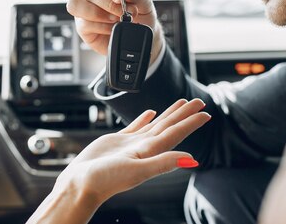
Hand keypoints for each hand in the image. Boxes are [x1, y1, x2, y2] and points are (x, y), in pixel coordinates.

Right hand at [54, 99, 210, 206]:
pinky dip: (144, 119)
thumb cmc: (105, 180)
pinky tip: (151, 112)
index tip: (205, 113)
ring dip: (168, 114)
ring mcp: (131, 145)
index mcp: (150, 153)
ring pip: (155, 125)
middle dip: (184, 114)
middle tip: (198, 102)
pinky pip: (135, 127)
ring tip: (180, 104)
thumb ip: (163, 163)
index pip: (175, 134)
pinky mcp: (117, 141)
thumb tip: (191, 159)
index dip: (190, 124)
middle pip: (169, 127)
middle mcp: (144, 148)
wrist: (80, 184)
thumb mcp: (137, 171)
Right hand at [67, 0, 163, 63]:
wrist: (139, 35)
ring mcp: (84, 9)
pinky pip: (84, 24)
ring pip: (77, 5)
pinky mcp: (82, 26)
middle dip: (108, 4)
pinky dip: (101, 27)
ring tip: (117, 20)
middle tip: (124, 13)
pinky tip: (113, 29)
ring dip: (99, 14)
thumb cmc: (140, 12)